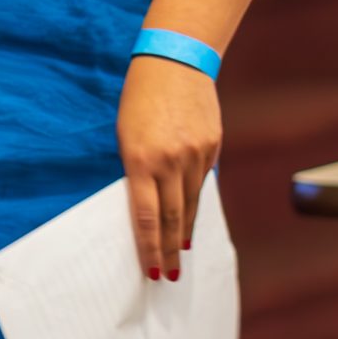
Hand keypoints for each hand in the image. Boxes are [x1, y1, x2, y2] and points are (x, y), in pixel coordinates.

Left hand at [118, 53, 220, 281]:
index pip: (144, 214)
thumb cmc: (138, 99)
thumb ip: (137, 170)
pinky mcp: (213, 148)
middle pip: (170, 217)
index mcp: (139, 159)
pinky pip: (203, 183)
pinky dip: (196, 203)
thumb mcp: (125, 135)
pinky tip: (192, 218)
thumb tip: (148, 205)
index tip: (151, 270)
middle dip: (167, 249)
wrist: (174, 63)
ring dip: (183, 231)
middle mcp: (170, 161)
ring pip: (191, 204)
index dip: (148, 246)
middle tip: (169, 275)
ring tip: (179, 253)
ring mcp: (195, 156)